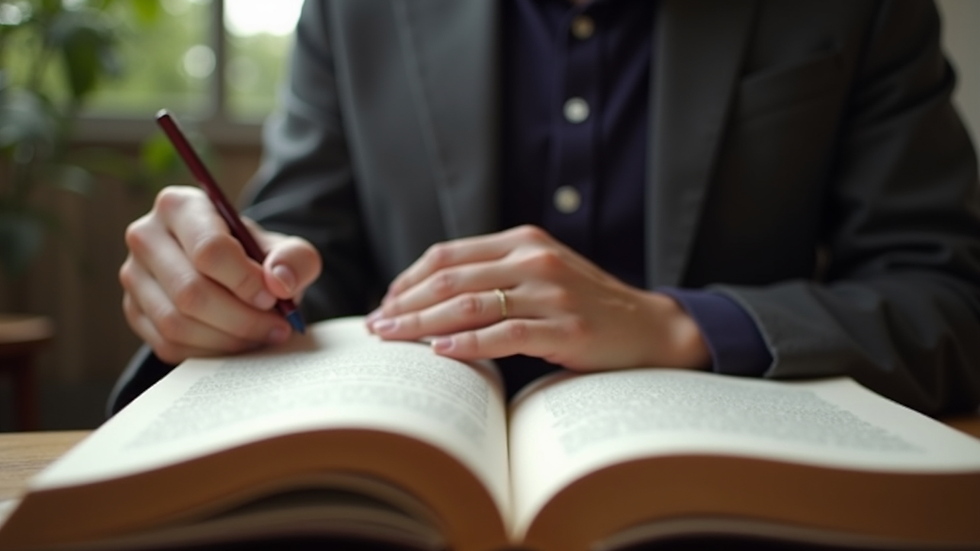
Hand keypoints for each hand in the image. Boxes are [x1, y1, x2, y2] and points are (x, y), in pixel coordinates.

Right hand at [119, 186, 321, 363]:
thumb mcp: (286, 250)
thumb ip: (295, 259)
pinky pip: (169, 345)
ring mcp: (133, 276)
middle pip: (191, 292)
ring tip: (262, 335)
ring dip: (228, 339)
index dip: (245, 282)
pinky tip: (237, 343)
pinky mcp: (134, 311)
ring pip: (177, 323)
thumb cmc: (256, 257)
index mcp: (179, 206)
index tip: (273, 298)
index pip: (209, 250)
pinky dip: (210, 352)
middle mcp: (146, 236)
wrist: (232, 274)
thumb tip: (279, 283)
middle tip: (276, 327)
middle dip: (242, 319)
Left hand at [367, 225, 709, 371]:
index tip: (385, 301)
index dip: (409, 278)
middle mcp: (535, 259)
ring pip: (471, 305)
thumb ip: (496, 272)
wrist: (648, 327)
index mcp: (523, 240)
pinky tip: (440, 351)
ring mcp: (552, 293)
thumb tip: (431, 295)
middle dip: (405, 303)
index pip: (449, 254)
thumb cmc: (585, 303)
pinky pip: (506, 335)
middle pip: (451, 279)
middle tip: (376, 325)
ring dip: (423, 323)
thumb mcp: (542, 272)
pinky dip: (468, 344)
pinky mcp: (565, 329)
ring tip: (393, 338)